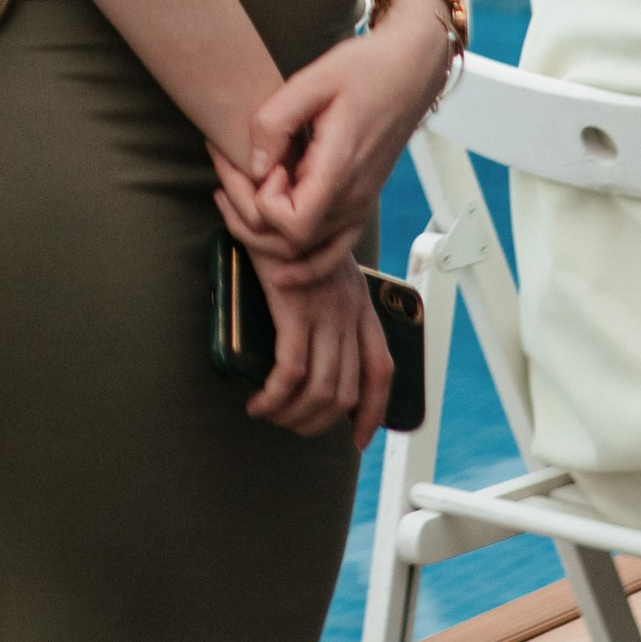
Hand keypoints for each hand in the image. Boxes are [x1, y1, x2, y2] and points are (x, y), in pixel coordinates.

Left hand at [211, 15, 451, 266]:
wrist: (409, 71)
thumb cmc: (365, 68)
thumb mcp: (313, 80)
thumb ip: (276, 121)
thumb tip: (254, 165)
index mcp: (341, 167)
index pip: (293, 223)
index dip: (266, 202)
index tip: (269, 165)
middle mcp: (353, 196)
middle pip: (292, 241)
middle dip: (251, 215)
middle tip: (236, 175)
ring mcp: (360, 205)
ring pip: (307, 250)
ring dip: (267, 236)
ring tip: (238, 198)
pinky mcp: (361, 204)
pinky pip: (334, 252)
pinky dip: (307, 266)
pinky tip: (282, 272)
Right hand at [229, 236, 396, 448]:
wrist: (276, 204)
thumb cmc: (287, 236)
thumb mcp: (320, 271)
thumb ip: (324, 305)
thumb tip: (309, 345)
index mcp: (359, 303)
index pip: (380, 369)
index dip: (374, 411)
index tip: (358, 438)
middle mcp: (349, 311)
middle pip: (347, 390)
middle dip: (319, 422)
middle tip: (293, 424)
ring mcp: (325, 311)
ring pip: (321, 390)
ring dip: (294, 415)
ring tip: (270, 414)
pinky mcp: (296, 310)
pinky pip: (290, 373)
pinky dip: (275, 397)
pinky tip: (259, 402)